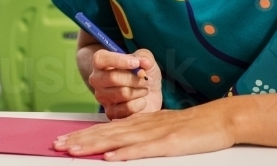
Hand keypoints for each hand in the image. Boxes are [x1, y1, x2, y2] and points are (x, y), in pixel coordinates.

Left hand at [54, 100, 235, 159]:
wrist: (218, 120)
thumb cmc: (190, 128)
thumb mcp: (160, 130)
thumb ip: (139, 136)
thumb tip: (117, 146)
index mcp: (139, 122)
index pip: (105, 128)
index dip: (83, 135)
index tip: (63, 141)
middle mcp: (142, 125)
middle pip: (106, 133)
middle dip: (80, 140)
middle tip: (58, 145)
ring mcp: (155, 133)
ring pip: (119, 140)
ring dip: (95, 146)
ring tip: (75, 151)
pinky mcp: (169, 143)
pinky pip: (144, 149)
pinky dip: (126, 154)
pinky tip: (112, 157)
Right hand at [89, 48, 161, 117]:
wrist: (148, 94)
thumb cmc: (141, 73)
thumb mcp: (145, 59)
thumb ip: (144, 56)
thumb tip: (145, 63)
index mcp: (100, 63)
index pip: (101, 59)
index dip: (119, 60)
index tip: (136, 63)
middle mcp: (97, 80)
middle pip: (113, 78)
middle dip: (134, 78)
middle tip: (146, 79)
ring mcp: (102, 98)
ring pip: (122, 93)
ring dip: (139, 90)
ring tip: (144, 89)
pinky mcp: (110, 113)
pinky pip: (127, 108)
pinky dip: (139, 103)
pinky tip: (142, 101)